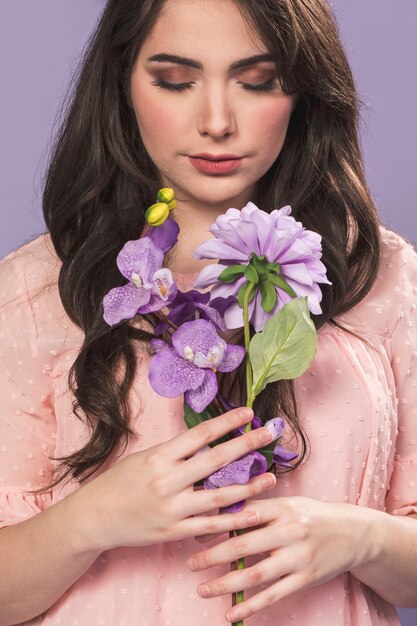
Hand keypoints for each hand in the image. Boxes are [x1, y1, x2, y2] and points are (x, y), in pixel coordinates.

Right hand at [71, 407, 276, 551]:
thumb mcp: (144, 458)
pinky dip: (235, 520)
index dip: (227, 422)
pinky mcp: (174, 532)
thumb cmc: (120, 482)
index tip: (248, 412)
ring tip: (272, 477)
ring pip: (219, 495)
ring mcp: (173, 508)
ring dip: (250, 486)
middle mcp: (168, 480)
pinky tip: (255, 513)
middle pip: (215, 460)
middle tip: (269, 434)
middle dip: (246, 445)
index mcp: (160, 457)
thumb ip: (175, 452)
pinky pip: (211, 526)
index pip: (200, 434)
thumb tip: (208, 440)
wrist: (95, 518)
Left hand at [187, 496, 376, 622]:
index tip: (195, 533)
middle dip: (213, 556)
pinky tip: (231, 614)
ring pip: (256, 574)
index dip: (217, 524)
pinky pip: (274, 595)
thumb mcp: (288, 503)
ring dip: (225, 584)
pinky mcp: (306, 578)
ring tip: (203, 590)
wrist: (354, 533)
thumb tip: (221, 514)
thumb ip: (259, 508)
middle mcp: (289, 531)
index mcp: (281, 508)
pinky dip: (251, 606)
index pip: (243, 514)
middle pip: (244, 545)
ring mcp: (298, 557)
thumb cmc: (312, 515)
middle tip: (191, 564)